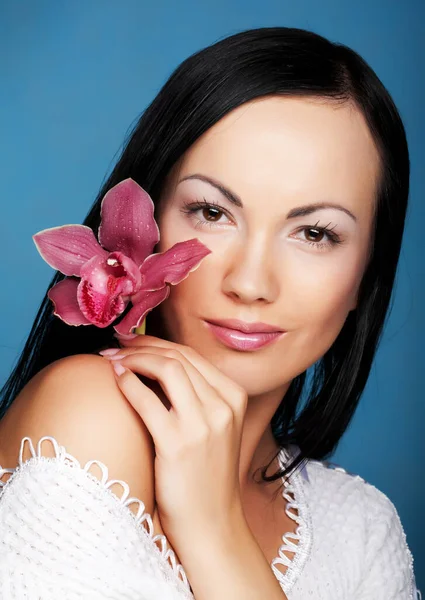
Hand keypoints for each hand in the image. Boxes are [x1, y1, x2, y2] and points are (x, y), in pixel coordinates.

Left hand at [101, 335, 248, 550]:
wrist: (212, 523)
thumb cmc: (206, 474)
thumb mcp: (215, 427)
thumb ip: (198, 396)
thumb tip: (158, 363)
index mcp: (234, 397)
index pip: (192, 355)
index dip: (157, 343)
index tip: (134, 342)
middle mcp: (223, 406)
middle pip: (178, 357)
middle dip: (142, 345)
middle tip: (116, 345)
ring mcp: (203, 424)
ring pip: (166, 368)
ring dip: (133, 358)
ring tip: (110, 360)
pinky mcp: (178, 444)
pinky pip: (147, 399)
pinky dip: (128, 383)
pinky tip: (115, 380)